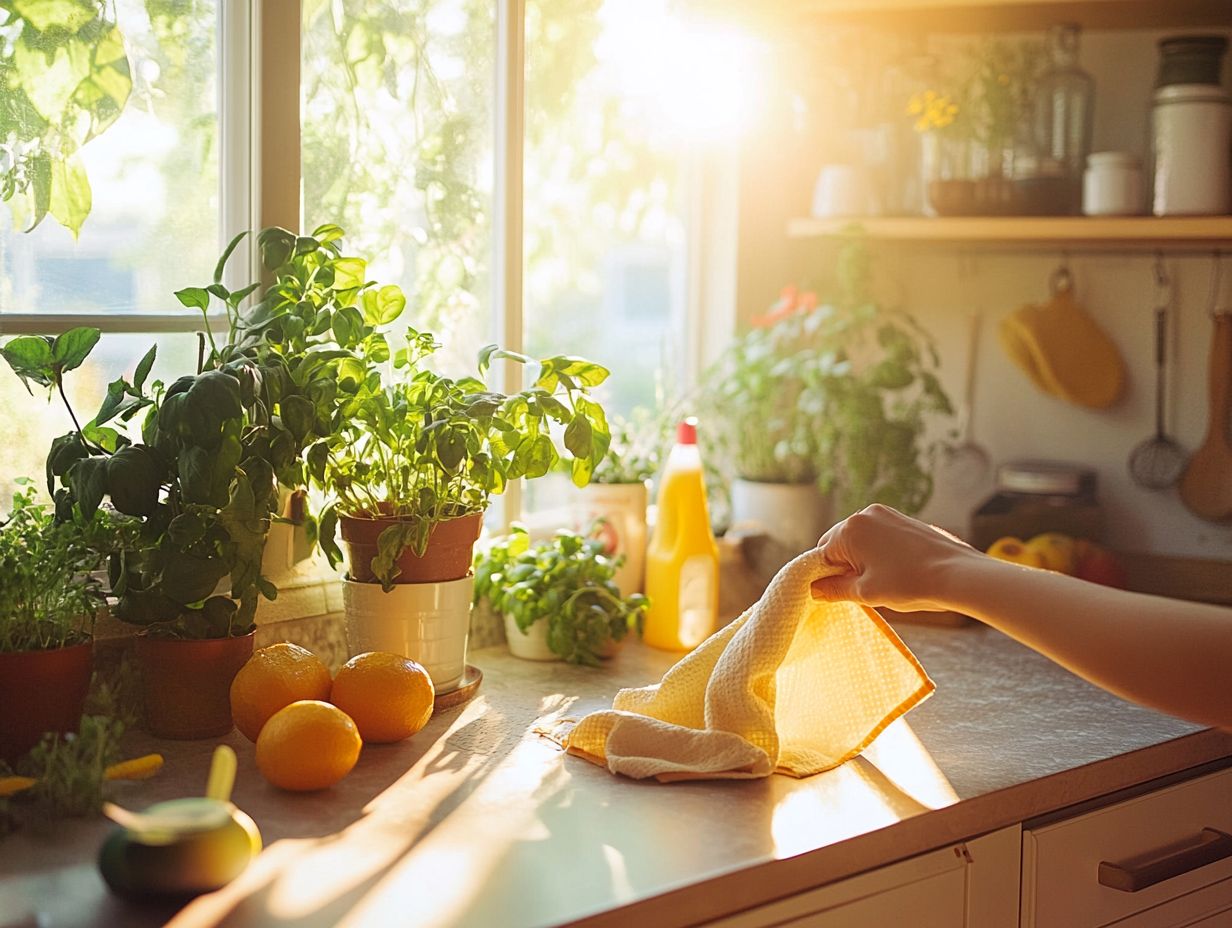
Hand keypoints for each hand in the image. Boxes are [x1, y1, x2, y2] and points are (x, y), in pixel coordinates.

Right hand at [810, 504, 976, 612]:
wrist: (959, 575)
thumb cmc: (910, 584)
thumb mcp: (866, 593)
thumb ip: (834, 590)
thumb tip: (815, 590)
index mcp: (850, 529)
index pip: (822, 554)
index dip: (827, 576)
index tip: (838, 593)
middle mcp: (866, 514)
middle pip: (840, 543)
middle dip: (845, 566)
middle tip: (862, 590)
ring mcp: (888, 514)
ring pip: (861, 540)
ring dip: (863, 560)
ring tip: (883, 582)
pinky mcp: (905, 519)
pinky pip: (880, 536)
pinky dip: (880, 553)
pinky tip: (896, 571)